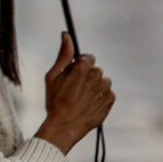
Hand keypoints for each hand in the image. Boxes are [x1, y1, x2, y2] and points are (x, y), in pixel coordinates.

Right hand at [34, 32, 114, 154]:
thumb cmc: (55, 101)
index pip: (88, 58)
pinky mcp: (110, 101)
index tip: (73, 75)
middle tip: (75, 89)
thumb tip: (66, 35)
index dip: (79, 66)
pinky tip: (89, 103)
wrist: (64, 126)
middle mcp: (97, 77)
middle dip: (87, 76)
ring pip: (102, 81)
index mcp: (83, 69)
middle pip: (95, 69)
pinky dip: (100, 96)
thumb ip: (63, 54)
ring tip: (82, 97)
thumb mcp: (53, 76)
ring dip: (95, 86)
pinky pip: (108, 93)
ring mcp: (105, 90)